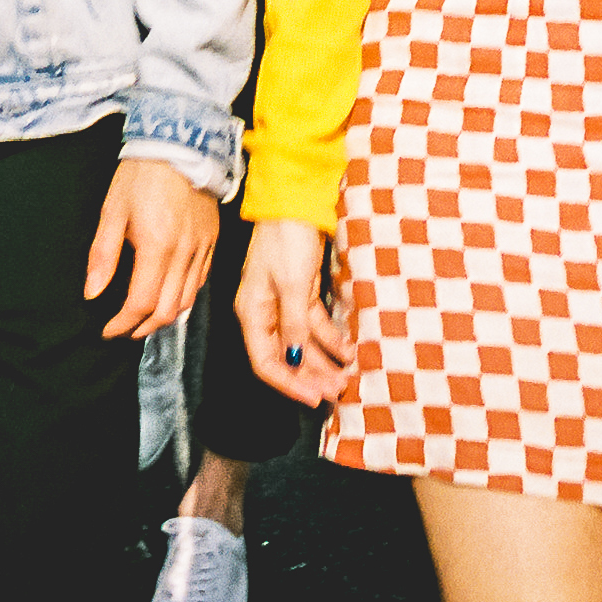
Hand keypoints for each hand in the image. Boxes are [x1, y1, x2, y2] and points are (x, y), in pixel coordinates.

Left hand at [83, 159, 219, 340]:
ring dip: (164, 317)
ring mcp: (202, 248)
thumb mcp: (112, 211)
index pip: (141, 303)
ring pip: (187, 301)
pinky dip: (184, 298)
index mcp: (157, 246)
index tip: (108, 328)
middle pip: (166, 310)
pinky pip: (201, 281)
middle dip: (142, 328)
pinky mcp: (212, 241)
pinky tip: (168, 297)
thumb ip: (102, 256)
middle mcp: (184, 253)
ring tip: (143, 319)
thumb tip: (93, 292)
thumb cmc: (142, 174)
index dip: (123, 323)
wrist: (180, 144)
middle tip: (123, 330)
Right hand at [234, 218, 353, 403]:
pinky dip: (331, 338)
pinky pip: (315, 324)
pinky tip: (348, 349)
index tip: (314, 399)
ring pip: (303, 343)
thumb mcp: (292, 284)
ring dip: (324, 361)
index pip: (266, 362)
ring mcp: (284, 302)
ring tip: (348, 377)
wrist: (296, 202)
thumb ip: (294, 324)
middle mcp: (265, 312)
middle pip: (286, 356)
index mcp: (252, 312)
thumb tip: (294, 359)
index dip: (288, 384)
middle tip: (338, 392)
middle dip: (311, 376)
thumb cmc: (287, 240)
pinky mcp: (301, 292)